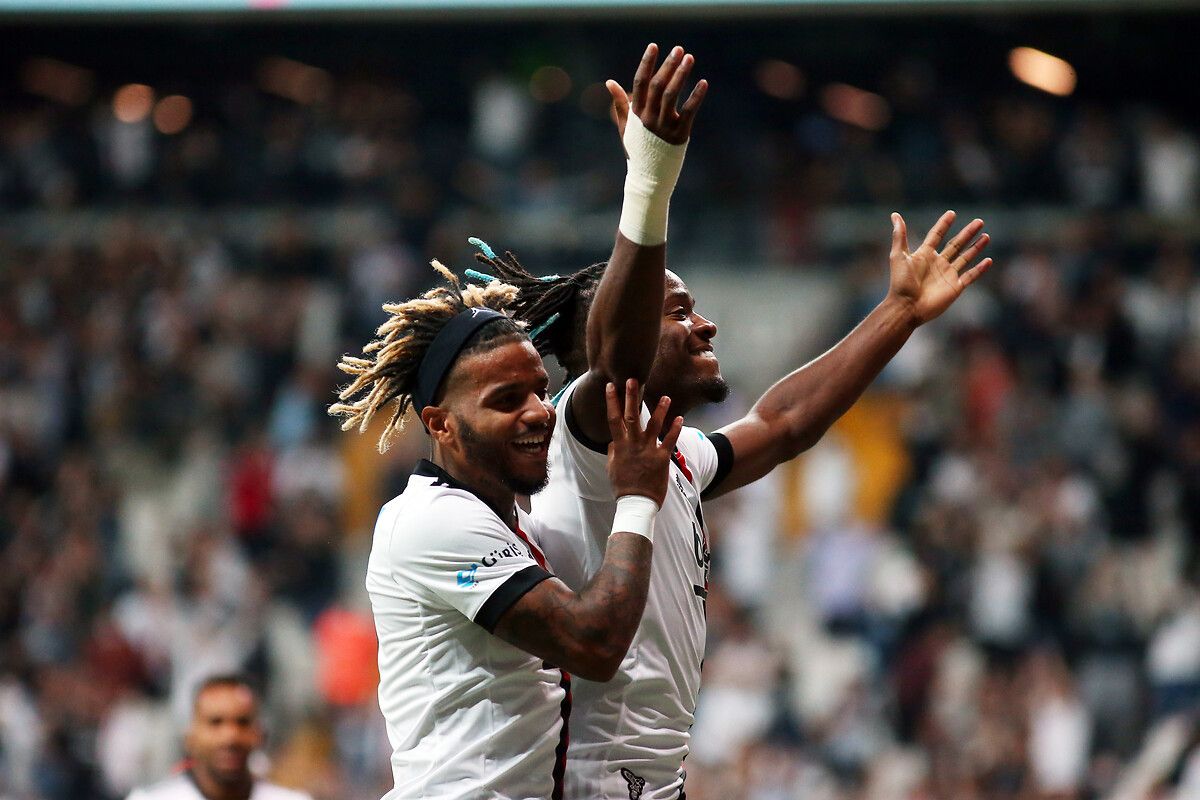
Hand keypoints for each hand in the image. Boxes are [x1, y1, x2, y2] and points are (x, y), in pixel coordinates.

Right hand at [605, 378, 683, 506]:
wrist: (637, 503)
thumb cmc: (623, 486)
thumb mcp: (612, 468)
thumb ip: (613, 452)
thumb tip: (612, 441)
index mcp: (620, 446)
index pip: (614, 419)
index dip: (612, 401)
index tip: (611, 386)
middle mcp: (633, 445)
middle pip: (631, 416)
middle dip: (631, 396)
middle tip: (633, 379)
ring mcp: (648, 451)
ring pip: (654, 426)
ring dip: (660, 410)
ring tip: (666, 397)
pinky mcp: (662, 459)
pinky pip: (669, 441)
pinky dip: (674, 429)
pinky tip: (680, 418)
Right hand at [607, 43, 707, 146]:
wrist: (649, 178)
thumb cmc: (637, 150)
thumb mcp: (626, 127)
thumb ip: (620, 103)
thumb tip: (610, 82)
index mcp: (636, 114)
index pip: (640, 83)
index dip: (647, 63)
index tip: (654, 46)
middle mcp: (648, 118)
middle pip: (657, 86)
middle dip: (667, 65)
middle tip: (678, 48)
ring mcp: (663, 127)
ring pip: (672, 95)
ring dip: (681, 75)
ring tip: (690, 58)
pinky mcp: (679, 135)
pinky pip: (689, 112)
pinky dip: (696, 96)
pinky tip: (703, 82)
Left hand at [888, 210, 992, 324]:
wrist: (906, 307)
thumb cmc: (900, 282)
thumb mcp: (898, 256)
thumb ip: (899, 235)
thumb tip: (895, 215)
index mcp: (924, 255)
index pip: (936, 235)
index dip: (944, 225)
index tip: (952, 214)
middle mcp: (938, 263)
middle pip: (955, 244)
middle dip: (967, 233)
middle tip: (979, 222)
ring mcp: (947, 275)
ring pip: (965, 258)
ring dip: (976, 247)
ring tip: (986, 236)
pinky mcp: (955, 287)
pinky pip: (970, 276)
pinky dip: (980, 269)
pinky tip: (989, 260)